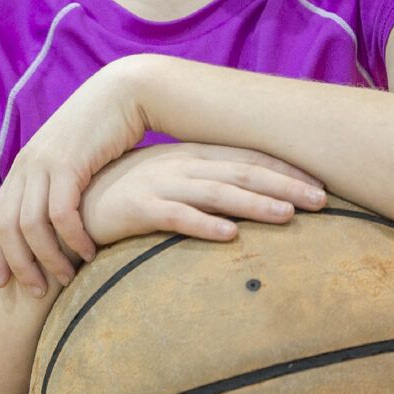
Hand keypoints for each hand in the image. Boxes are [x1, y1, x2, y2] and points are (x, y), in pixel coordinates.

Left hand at [0, 59, 150, 294]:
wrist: (124, 94)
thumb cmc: (104, 135)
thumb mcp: (71, 163)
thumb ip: (57, 190)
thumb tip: (53, 228)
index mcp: (21, 168)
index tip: (1, 284)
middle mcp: (25, 166)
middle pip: (7, 227)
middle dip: (18, 265)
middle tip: (35, 292)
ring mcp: (44, 163)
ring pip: (31, 225)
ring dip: (48, 258)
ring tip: (66, 278)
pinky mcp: (69, 163)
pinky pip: (62, 213)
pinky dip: (72, 239)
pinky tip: (88, 253)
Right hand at [81, 143, 326, 249]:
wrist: (70, 204)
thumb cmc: (125, 197)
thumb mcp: (169, 184)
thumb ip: (203, 187)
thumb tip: (245, 201)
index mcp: (189, 157)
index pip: (246, 159)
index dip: (284, 169)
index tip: (320, 182)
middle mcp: (179, 166)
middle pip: (241, 173)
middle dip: (285, 185)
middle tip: (323, 199)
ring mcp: (158, 186)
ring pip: (216, 193)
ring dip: (254, 204)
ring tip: (289, 216)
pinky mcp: (137, 209)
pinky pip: (176, 217)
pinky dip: (204, 225)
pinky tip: (230, 236)